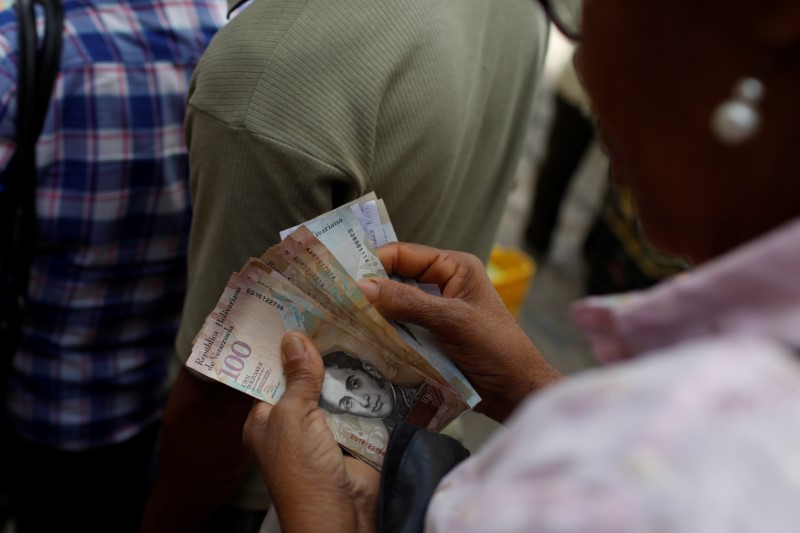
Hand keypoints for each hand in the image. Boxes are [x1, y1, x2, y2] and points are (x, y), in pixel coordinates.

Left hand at [242, 333, 379, 532]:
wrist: (342, 513)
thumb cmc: (301, 469)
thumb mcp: (292, 417)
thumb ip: (297, 378)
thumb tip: (293, 337)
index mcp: (265, 420)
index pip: (271, 375)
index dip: (284, 349)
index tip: (298, 315)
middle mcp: (293, 423)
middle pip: (306, 379)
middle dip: (320, 354)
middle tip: (334, 314)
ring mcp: (325, 428)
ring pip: (335, 389)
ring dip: (346, 369)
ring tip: (358, 326)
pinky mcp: (354, 434)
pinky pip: (359, 404)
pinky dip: (367, 388)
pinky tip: (377, 357)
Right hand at [357, 242, 562, 422]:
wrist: (516, 393)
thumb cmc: (495, 349)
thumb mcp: (451, 320)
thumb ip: (407, 302)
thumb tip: (361, 286)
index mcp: (454, 267)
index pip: (403, 254)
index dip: (372, 263)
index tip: (340, 278)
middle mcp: (442, 285)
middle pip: (395, 280)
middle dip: (368, 290)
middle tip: (332, 300)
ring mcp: (435, 313)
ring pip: (394, 307)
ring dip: (373, 315)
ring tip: (339, 321)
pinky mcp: (430, 339)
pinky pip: (400, 330)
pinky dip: (383, 335)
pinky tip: (360, 341)